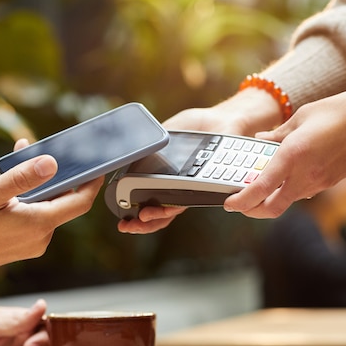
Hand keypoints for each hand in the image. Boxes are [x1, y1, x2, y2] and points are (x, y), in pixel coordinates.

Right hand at [0, 152, 102, 277]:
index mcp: (38, 222)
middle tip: (40, 154)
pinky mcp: (24, 244)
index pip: (80, 201)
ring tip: (4, 175)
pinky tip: (0, 193)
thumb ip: (20, 178)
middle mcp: (42, 236)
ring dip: (32, 188)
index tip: (98, 164)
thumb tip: (51, 163)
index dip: (92, 182)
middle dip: (53, 177)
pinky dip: (24, 201)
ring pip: (45, 207)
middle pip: (62, 201)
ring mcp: (34, 243)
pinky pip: (34, 217)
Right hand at [118, 89, 282, 232]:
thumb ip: (152, 144)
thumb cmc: (198, 126)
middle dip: (140, 223)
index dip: (135, 212)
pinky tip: (162, 209)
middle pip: (158, 214)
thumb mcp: (167, 133)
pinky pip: (188, 200)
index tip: (122, 216)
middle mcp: (179, 188)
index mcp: (167, 178)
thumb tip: (132, 150)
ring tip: (141, 218)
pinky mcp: (205, 185)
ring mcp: (192, 189)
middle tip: (126, 225)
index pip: (149, 201)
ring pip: (171, 212)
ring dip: (154, 218)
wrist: (224, 120)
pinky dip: (172, 206)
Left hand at [224, 89, 345, 217]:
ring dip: (271, 198)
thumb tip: (259, 142)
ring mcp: (320, 181)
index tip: (229, 203)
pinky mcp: (330, 182)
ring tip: (260, 184)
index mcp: (293, 155)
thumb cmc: (340, 111)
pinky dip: (290, 189)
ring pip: (288, 201)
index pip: (261, 189)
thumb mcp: (300, 118)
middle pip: (272, 208)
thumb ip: (276, 135)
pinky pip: (303, 192)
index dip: (242, 201)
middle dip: (253, 210)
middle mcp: (305, 174)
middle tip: (241, 203)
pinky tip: (287, 175)